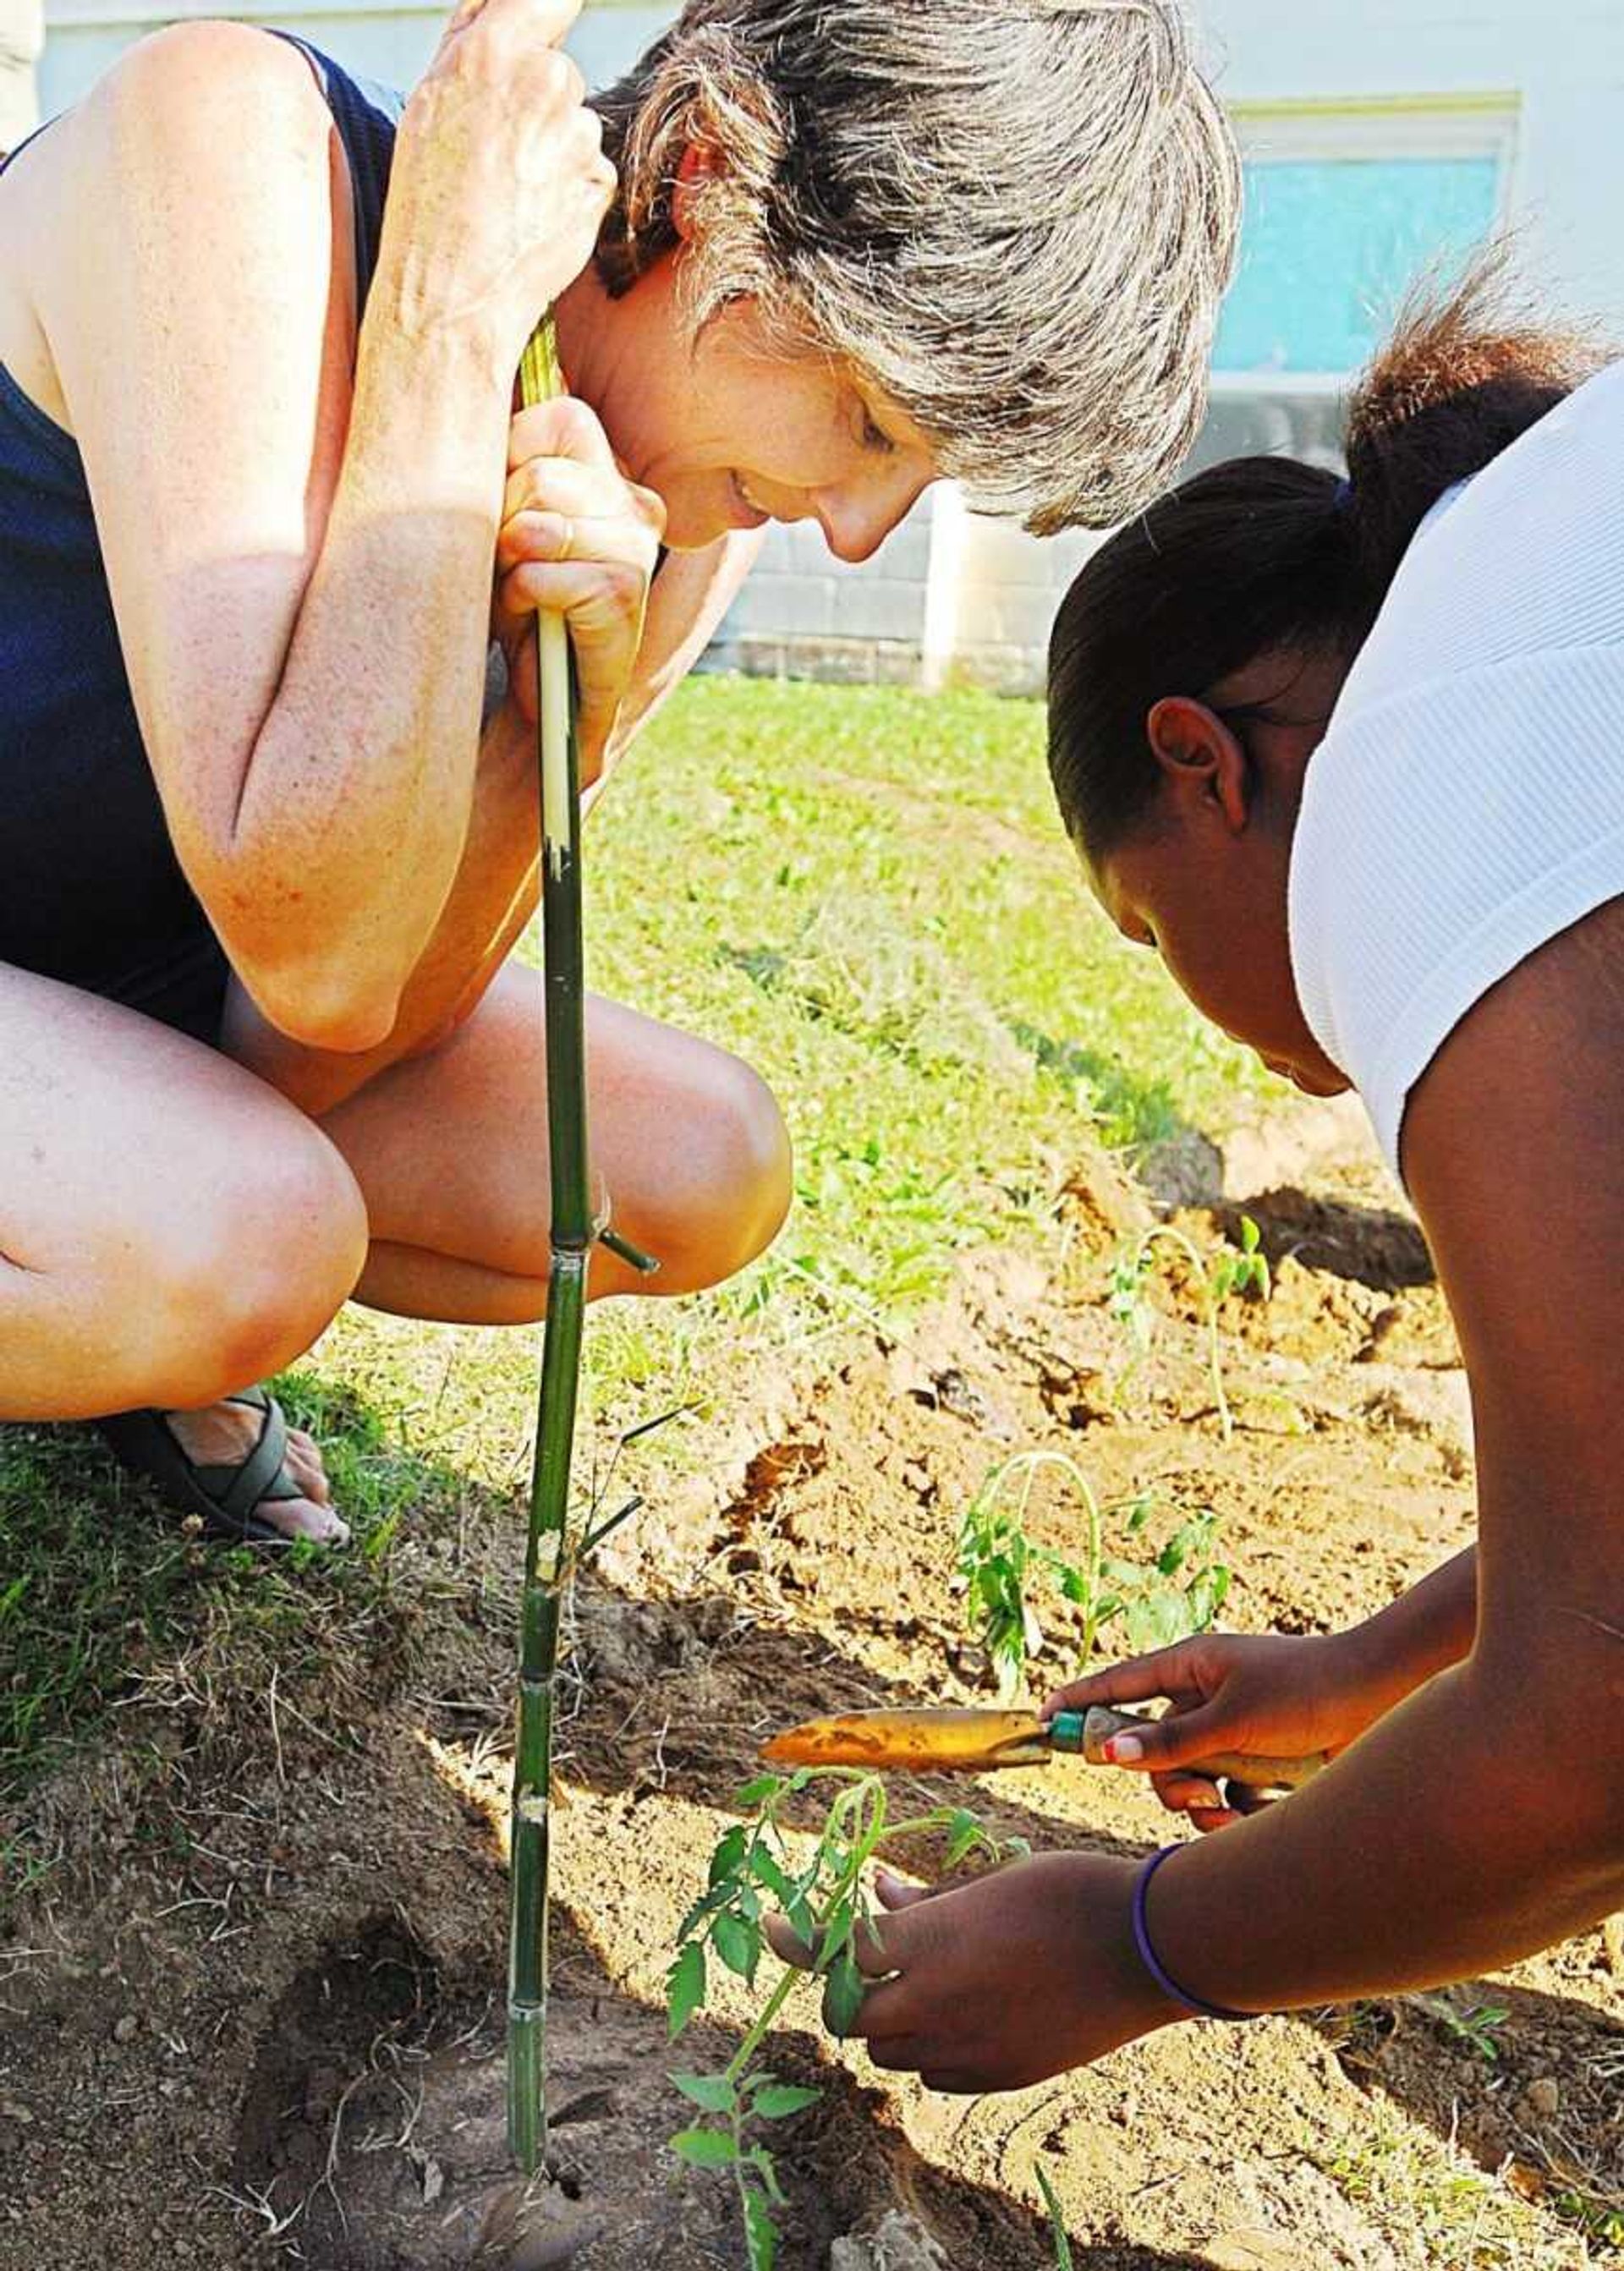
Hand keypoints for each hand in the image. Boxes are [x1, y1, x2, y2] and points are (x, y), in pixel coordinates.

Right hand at [386, 0, 614, 355]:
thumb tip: (500, 3)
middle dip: (536, 101)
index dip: (550, 11)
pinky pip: (588, 171)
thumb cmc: (428, 202)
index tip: (551, 19)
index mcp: (493, 50)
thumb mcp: (429, 102)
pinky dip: (568, 190)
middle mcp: (545, 81)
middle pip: (557, 71)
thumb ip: (471, 43)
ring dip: (551, 151)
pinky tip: (531, 216)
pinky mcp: (600, 180)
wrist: (454, 293)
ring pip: (573, 125)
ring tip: (508, 193)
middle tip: (495, 153)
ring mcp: (579, 133)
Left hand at [492, 397, 665, 780]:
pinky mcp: (625, 595)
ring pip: (541, 522)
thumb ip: (502, 463)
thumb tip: (482, 381)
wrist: (546, 695)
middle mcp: (634, 504)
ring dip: (509, 564)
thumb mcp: (501, 518)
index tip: (500, 508)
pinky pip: (546, 573)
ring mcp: (636, 549)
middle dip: (501, 520)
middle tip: (505, 563)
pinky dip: (521, 597)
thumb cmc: (516, 601)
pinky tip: (529, 617)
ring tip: (515, 590)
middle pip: (541, 476)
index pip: (559, 418)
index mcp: (609, 473)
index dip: (509, 458)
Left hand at [765, 1854, 1172, 2094]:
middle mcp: (936, 2002)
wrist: (1145, 1949)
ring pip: (890, 2050)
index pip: (838, 1950)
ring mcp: (968, 2047)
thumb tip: (880, 1895)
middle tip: (858, 1961)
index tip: (775, 1928)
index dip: (799, 1940)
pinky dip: (926, 2051)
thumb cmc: (1068, 1892)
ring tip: (911, 1984)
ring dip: (885, 2020)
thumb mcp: (990, 1881)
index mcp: (930, 1941)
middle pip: (853, 2014)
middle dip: (845, 1988)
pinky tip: (950, 2019)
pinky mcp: (999, 2075)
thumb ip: (927, 1901)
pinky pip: (936, 2075)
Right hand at [1046, 1631, 1389, 1830]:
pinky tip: (1266, 1809)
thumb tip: (1107, 1754)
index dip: (1079, 1701)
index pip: (1118, 1683)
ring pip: (1185, 1780)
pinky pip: (1223, 1795)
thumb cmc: (1307, 1692)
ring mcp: (1229, 1731)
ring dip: (1201, 1803)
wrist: (1382, 1699)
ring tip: (1233, 1810)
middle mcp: (1203, 1697)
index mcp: (1190, 1666)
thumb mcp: (1233, 1720)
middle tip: (1197, 1796)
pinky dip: (1236, 1811)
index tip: (1044, 1721)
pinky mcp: (1255, 1762)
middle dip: (1166, 1781)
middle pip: (1151, 1749)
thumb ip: (1170, 1743)